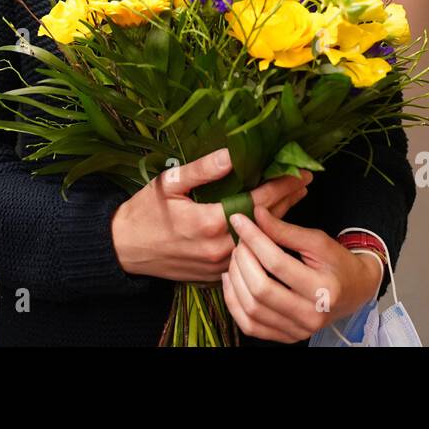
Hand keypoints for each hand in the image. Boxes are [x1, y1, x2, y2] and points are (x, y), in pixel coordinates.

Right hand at [111, 147, 312, 282]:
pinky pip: (246, 254)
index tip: (300, 171)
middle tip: (304, 180)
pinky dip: (260, 237)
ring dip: (277, 218)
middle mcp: (220, 248)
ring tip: (294, 197)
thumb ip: (203, 169)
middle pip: (265, 222)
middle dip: (287, 199)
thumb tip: (233, 154)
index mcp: (210, 223)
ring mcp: (219, 265)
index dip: (282, 186)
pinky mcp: (215, 275)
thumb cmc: (144, 212)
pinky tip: (269, 222)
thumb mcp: (169, 183)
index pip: (259, 202)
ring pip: (259, 240)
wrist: (124, 249)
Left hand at [220, 205, 382, 342]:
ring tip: (235, 258)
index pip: (277, 263)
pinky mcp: (287, 337)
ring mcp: (298, 330)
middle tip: (238, 241)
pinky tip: (232, 281)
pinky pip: (250, 326)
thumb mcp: (318, 241)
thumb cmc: (338, 263)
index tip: (239, 220)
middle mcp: (311, 315)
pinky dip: (234, 303)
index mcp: (324, 289)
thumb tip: (255, 216)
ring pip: (251, 310)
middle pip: (261, 289)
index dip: (254, 239)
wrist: (355, 291)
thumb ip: (285, 230)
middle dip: (242, 260)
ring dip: (235, 280)